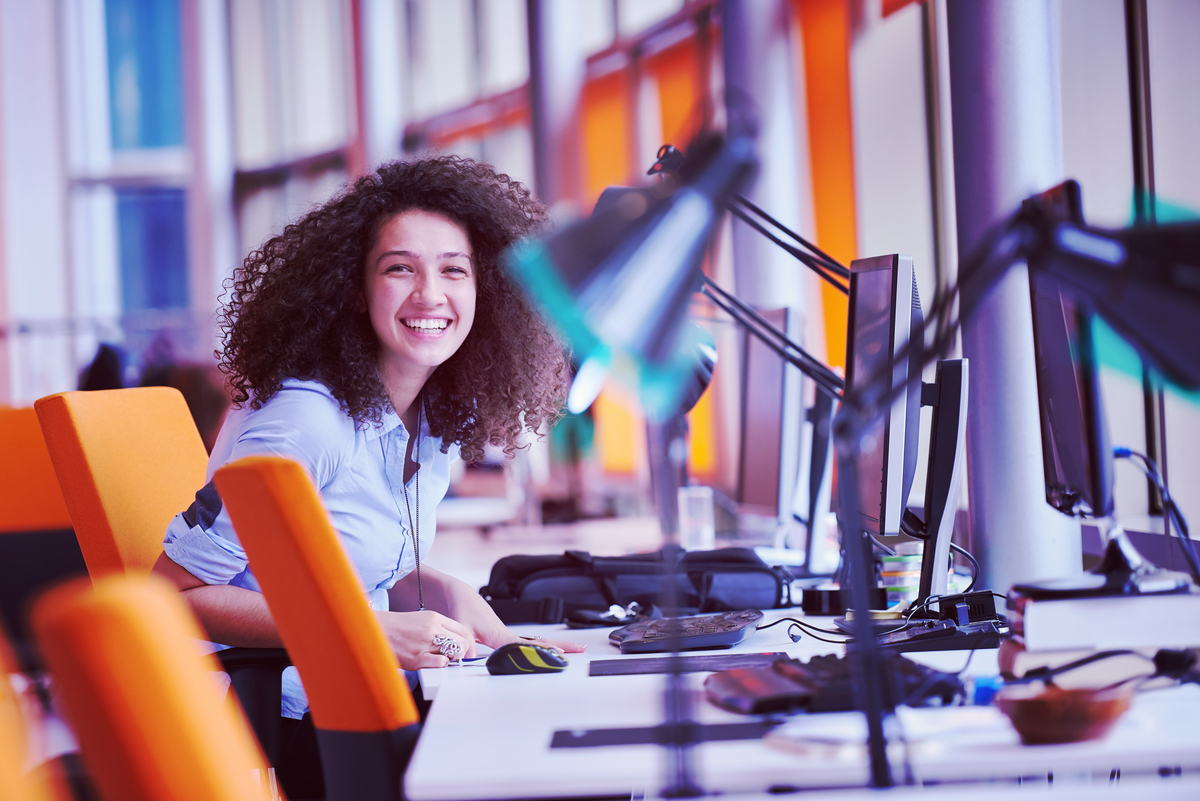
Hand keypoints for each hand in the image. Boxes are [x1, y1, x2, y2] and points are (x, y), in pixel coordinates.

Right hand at [374, 609, 477, 668]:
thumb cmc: (396, 627)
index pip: (463, 630)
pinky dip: (441, 665)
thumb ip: (437, 627)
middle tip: (457, 658)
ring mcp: (425, 643)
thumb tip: (453, 640)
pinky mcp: (417, 658)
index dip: (470, 643)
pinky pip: (440, 663)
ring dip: (452, 659)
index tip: (469, 650)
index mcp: (434, 618)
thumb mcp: (420, 620)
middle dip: (463, 653)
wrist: (374, 630)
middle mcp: (432, 629)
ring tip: (443, 660)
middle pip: (462, 642)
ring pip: (454, 653)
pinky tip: (433, 664)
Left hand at [426, 569, 586, 653]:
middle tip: (581, 649)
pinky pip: (525, 643)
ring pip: (534, 643)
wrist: (460, 596)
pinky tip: (547, 652)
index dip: (542, 651)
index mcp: (500, 635)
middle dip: (560, 646)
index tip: (559, 654)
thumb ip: (466, 644)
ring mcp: (507, 635)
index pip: (525, 646)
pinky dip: (539, 648)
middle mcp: (507, 635)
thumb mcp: (461, 627)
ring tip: (573, 651)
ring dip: (552, 647)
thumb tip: (472, 657)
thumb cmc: (461, 610)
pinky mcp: (502, 636)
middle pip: (538, 643)